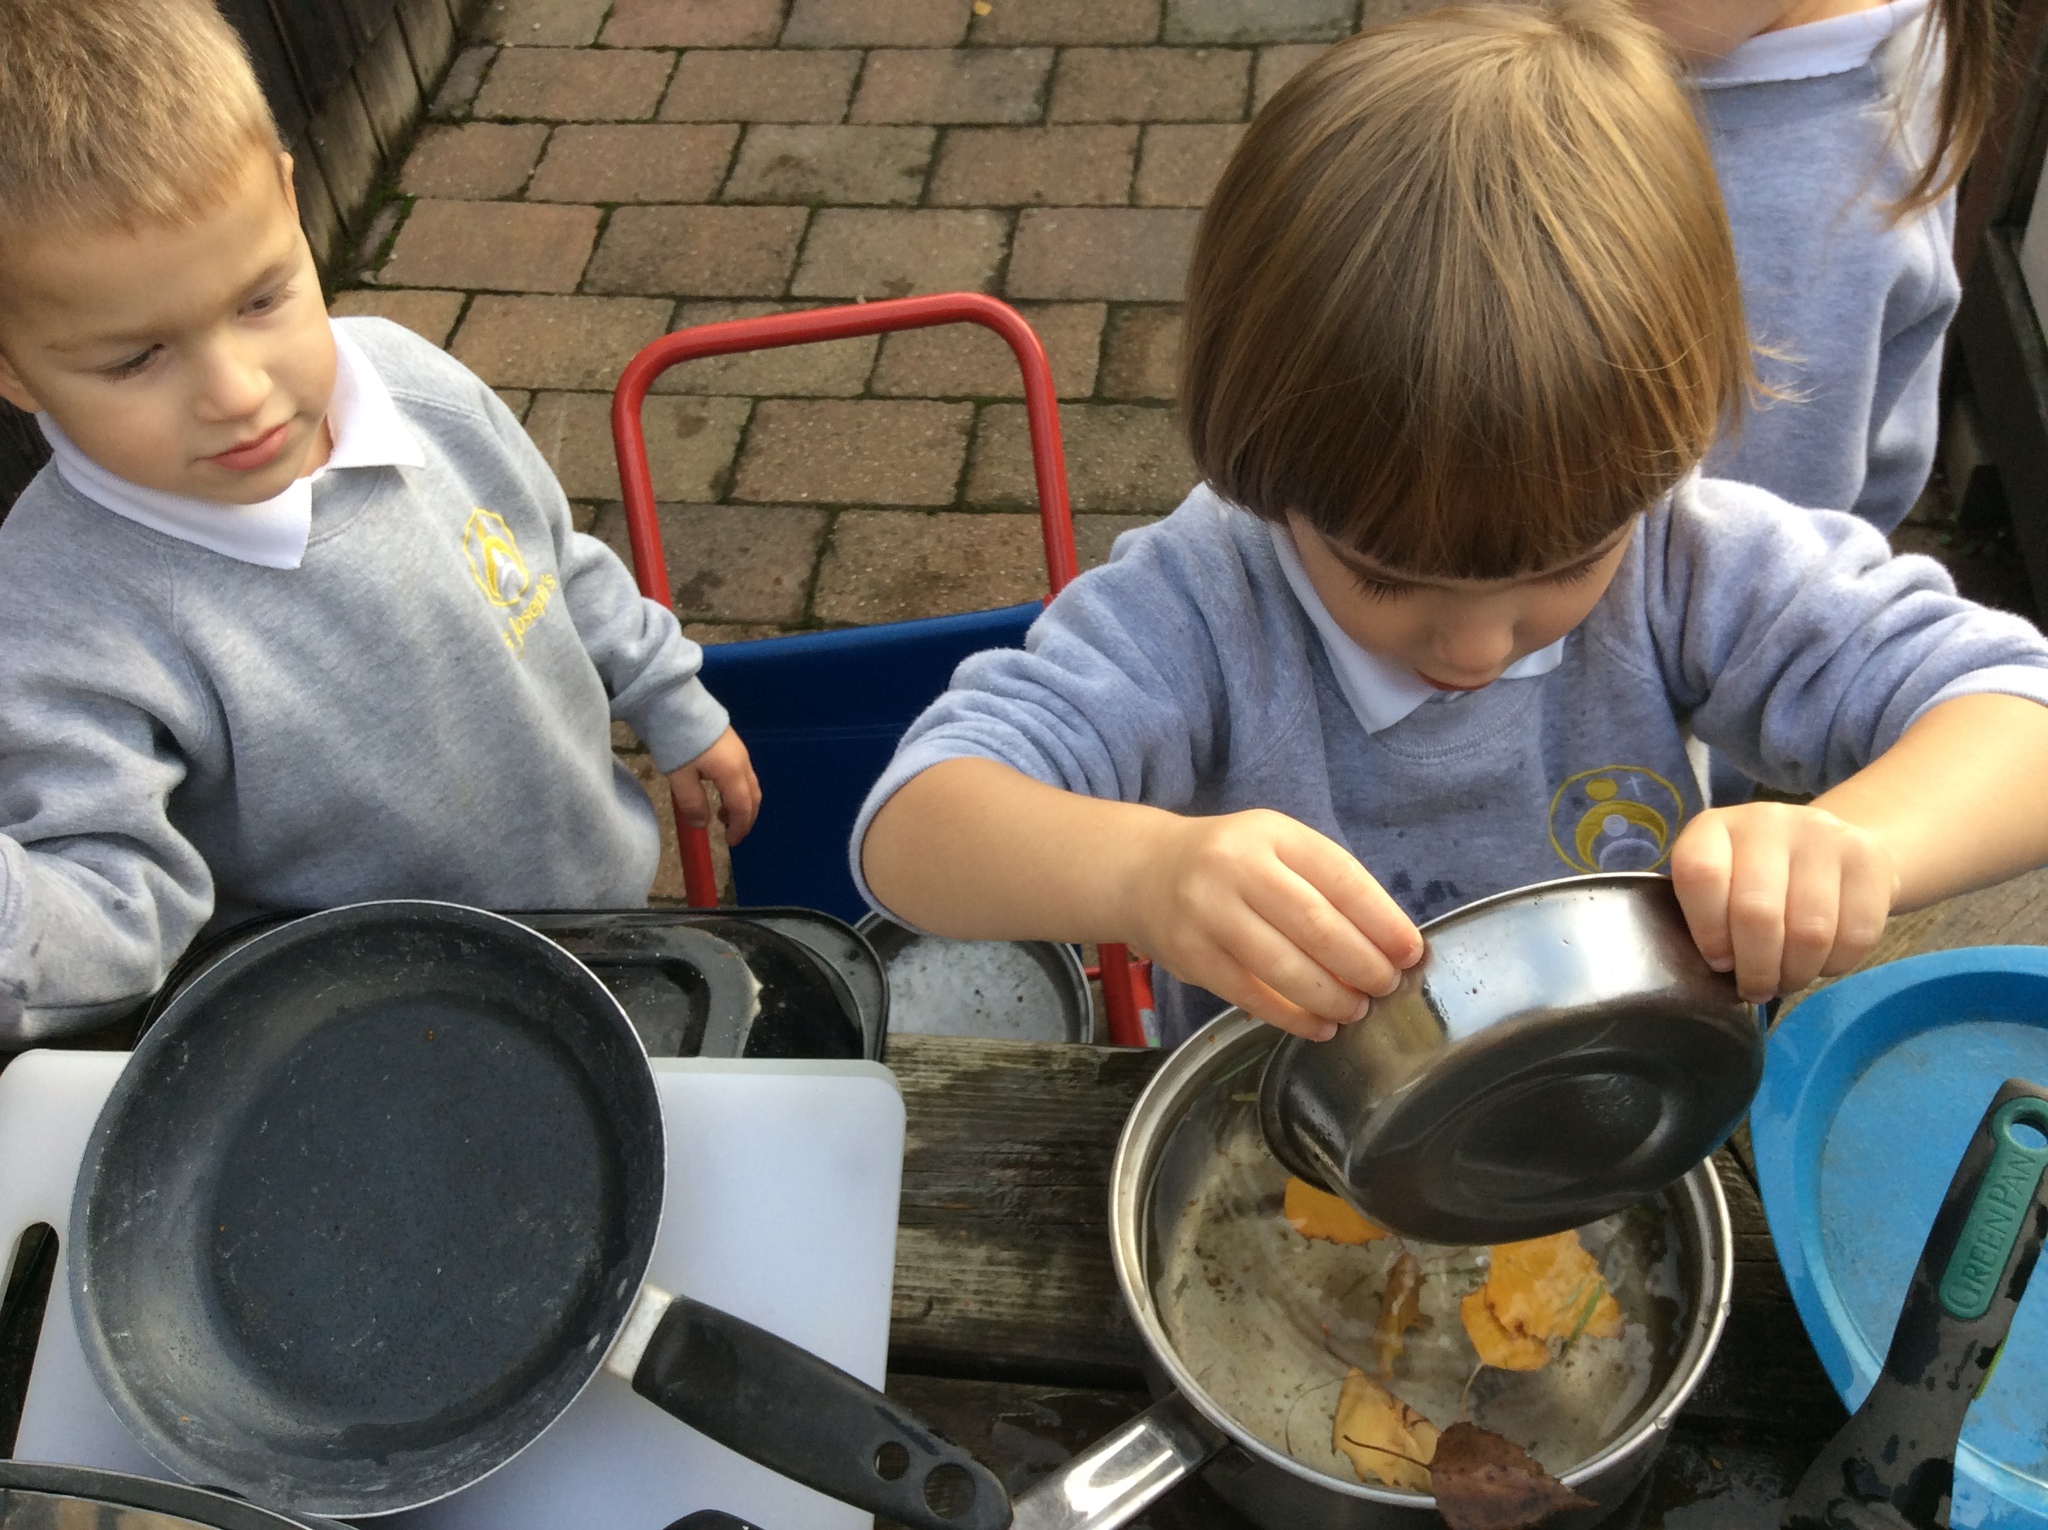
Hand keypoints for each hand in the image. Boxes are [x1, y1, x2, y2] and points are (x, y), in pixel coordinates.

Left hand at [668, 727, 760, 844]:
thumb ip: (692, 803)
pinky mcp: (731, 743)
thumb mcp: (679, 776)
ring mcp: (739, 751)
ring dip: (742, 803)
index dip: (739, 828)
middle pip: (754, 796)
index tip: (729, 843)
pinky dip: (738, 789)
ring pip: (750, 784)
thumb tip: (702, 824)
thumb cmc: (677, 740)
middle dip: (746, 818)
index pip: (742, 808)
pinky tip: (718, 790)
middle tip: (732, 833)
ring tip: (722, 814)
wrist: (674, 701)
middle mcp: (742, 762)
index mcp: (732, 773)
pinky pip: (743, 773)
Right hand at [1120, 808, 1422, 1040]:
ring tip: (1356, 1009)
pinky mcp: (1190, 956)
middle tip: (1387, 986)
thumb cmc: (1229, 864)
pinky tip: (1319, 1026)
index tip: (1411, 951)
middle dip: (1362, 963)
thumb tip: (1388, 942)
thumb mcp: (1275, 847)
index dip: (1382, 920)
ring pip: (1283, 965)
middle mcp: (1236, 867)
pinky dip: (1292, 1016)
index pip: (1340, 876)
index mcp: (1272, 834)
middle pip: (1315, 924)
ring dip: (1331, 995)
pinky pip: (1250, 995)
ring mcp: (1208, 912)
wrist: (1143, 872)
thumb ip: (1324, 883)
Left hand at [1669, 802, 1897, 1002]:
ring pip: (1810, 931)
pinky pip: (1855, 935)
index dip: (1708, 930)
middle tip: (1757, 988)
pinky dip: (1835, 965)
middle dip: (1756, 967)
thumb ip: (1708, 918)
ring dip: (1796, 972)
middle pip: (1757, 911)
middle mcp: (1766, 821)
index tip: (1719, 962)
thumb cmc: (1757, 880)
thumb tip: (1722, 972)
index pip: (1700, 875)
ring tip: (1787, 980)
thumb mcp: (1719, 886)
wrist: (1829, 846)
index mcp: (1713, 828)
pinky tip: (1820, 963)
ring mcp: (1822, 836)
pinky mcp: (1869, 860)